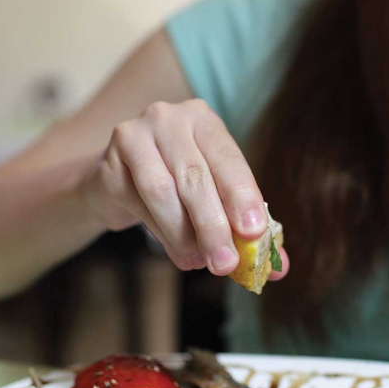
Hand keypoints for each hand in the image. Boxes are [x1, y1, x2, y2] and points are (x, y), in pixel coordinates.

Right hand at [82, 99, 288, 278]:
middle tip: (225, 263)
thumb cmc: (175, 189)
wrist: (115, 183)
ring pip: (164, 192)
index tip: (253, 231)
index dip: (242, 195)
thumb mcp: (213, 199)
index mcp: (204, 120)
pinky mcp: (110, 161)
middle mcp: (170, 118)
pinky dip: (162, 234)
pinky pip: (139, 203)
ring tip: (199, 262)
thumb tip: (279, 269)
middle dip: (214, 225)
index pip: (228, 158)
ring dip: (185, 235)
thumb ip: (243, 228)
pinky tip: (178, 252)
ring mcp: (135, 135)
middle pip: (196, 177)